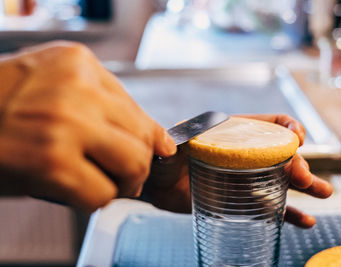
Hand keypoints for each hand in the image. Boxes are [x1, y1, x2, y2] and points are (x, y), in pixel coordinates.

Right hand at [0, 41, 175, 210]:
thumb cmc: (1, 107)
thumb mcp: (55, 86)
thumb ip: (104, 104)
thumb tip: (158, 140)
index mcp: (77, 63)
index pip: (138, 110)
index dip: (149, 139)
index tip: (154, 152)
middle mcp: (75, 88)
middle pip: (142, 138)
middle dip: (138, 166)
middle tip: (124, 176)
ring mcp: (64, 124)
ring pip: (133, 165)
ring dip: (122, 184)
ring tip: (101, 183)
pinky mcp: (51, 162)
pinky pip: (103, 194)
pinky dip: (94, 201)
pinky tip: (74, 192)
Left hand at [145, 114, 332, 227]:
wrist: (159, 183)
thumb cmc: (165, 158)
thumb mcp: (174, 144)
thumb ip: (180, 140)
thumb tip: (179, 144)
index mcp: (236, 133)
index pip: (270, 124)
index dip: (288, 127)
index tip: (298, 139)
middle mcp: (248, 154)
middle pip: (283, 155)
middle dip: (298, 163)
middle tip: (304, 178)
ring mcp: (248, 178)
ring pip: (284, 180)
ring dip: (307, 185)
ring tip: (324, 193)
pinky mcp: (244, 200)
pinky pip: (272, 207)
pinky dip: (289, 214)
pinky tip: (306, 221)